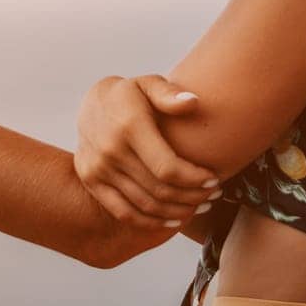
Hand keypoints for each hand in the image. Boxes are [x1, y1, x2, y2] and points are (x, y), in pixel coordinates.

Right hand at [74, 73, 223, 228]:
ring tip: (200, 207)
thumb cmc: (130, 93)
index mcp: (129, 126)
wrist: (90, 103)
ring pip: (145, 205)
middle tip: (214, 195)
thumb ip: (169, 93)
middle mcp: (110, 151)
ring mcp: (98, 169)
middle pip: (159, 190)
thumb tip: (193, 102)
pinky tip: (174, 219)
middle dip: (192, 196)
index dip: (194, 179)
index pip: (167, 167)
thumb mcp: (148, 83)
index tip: (215, 179)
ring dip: (177, 212)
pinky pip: (124, 213)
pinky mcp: (91, 181)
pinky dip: (152, 222)